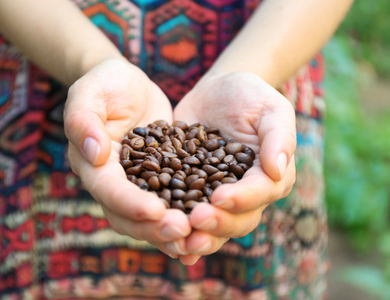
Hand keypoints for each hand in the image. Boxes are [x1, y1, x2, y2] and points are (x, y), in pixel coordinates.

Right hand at [64, 59, 191, 255]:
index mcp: (92, 164)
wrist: (128, 86)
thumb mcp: (91, 91)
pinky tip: (207, 228)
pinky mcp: (158, 182)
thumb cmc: (107, 84)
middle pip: (127, 216)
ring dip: (170, 232)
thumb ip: (84, 119)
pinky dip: (184, 220)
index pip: (108, 189)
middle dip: (153, 227)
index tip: (155, 210)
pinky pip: (169, 206)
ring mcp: (135, 186)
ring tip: (197, 236)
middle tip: (183, 230)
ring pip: (148, 220)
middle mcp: (112, 182)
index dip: (129, 203)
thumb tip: (95, 154)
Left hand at [173, 72, 295, 263]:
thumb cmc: (248, 95)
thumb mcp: (270, 108)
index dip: (241, 198)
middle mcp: (247, 194)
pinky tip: (166, 243)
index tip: (219, 197)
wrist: (216, 93)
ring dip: (200, 237)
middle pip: (238, 219)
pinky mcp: (193, 194)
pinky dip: (180, 233)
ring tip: (181, 242)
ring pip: (215, 228)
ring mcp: (218, 197)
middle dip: (218, 223)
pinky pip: (188, 217)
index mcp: (270, 176)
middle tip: (195, 220)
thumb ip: (278, 136)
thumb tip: (277, 171)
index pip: (260, 193)